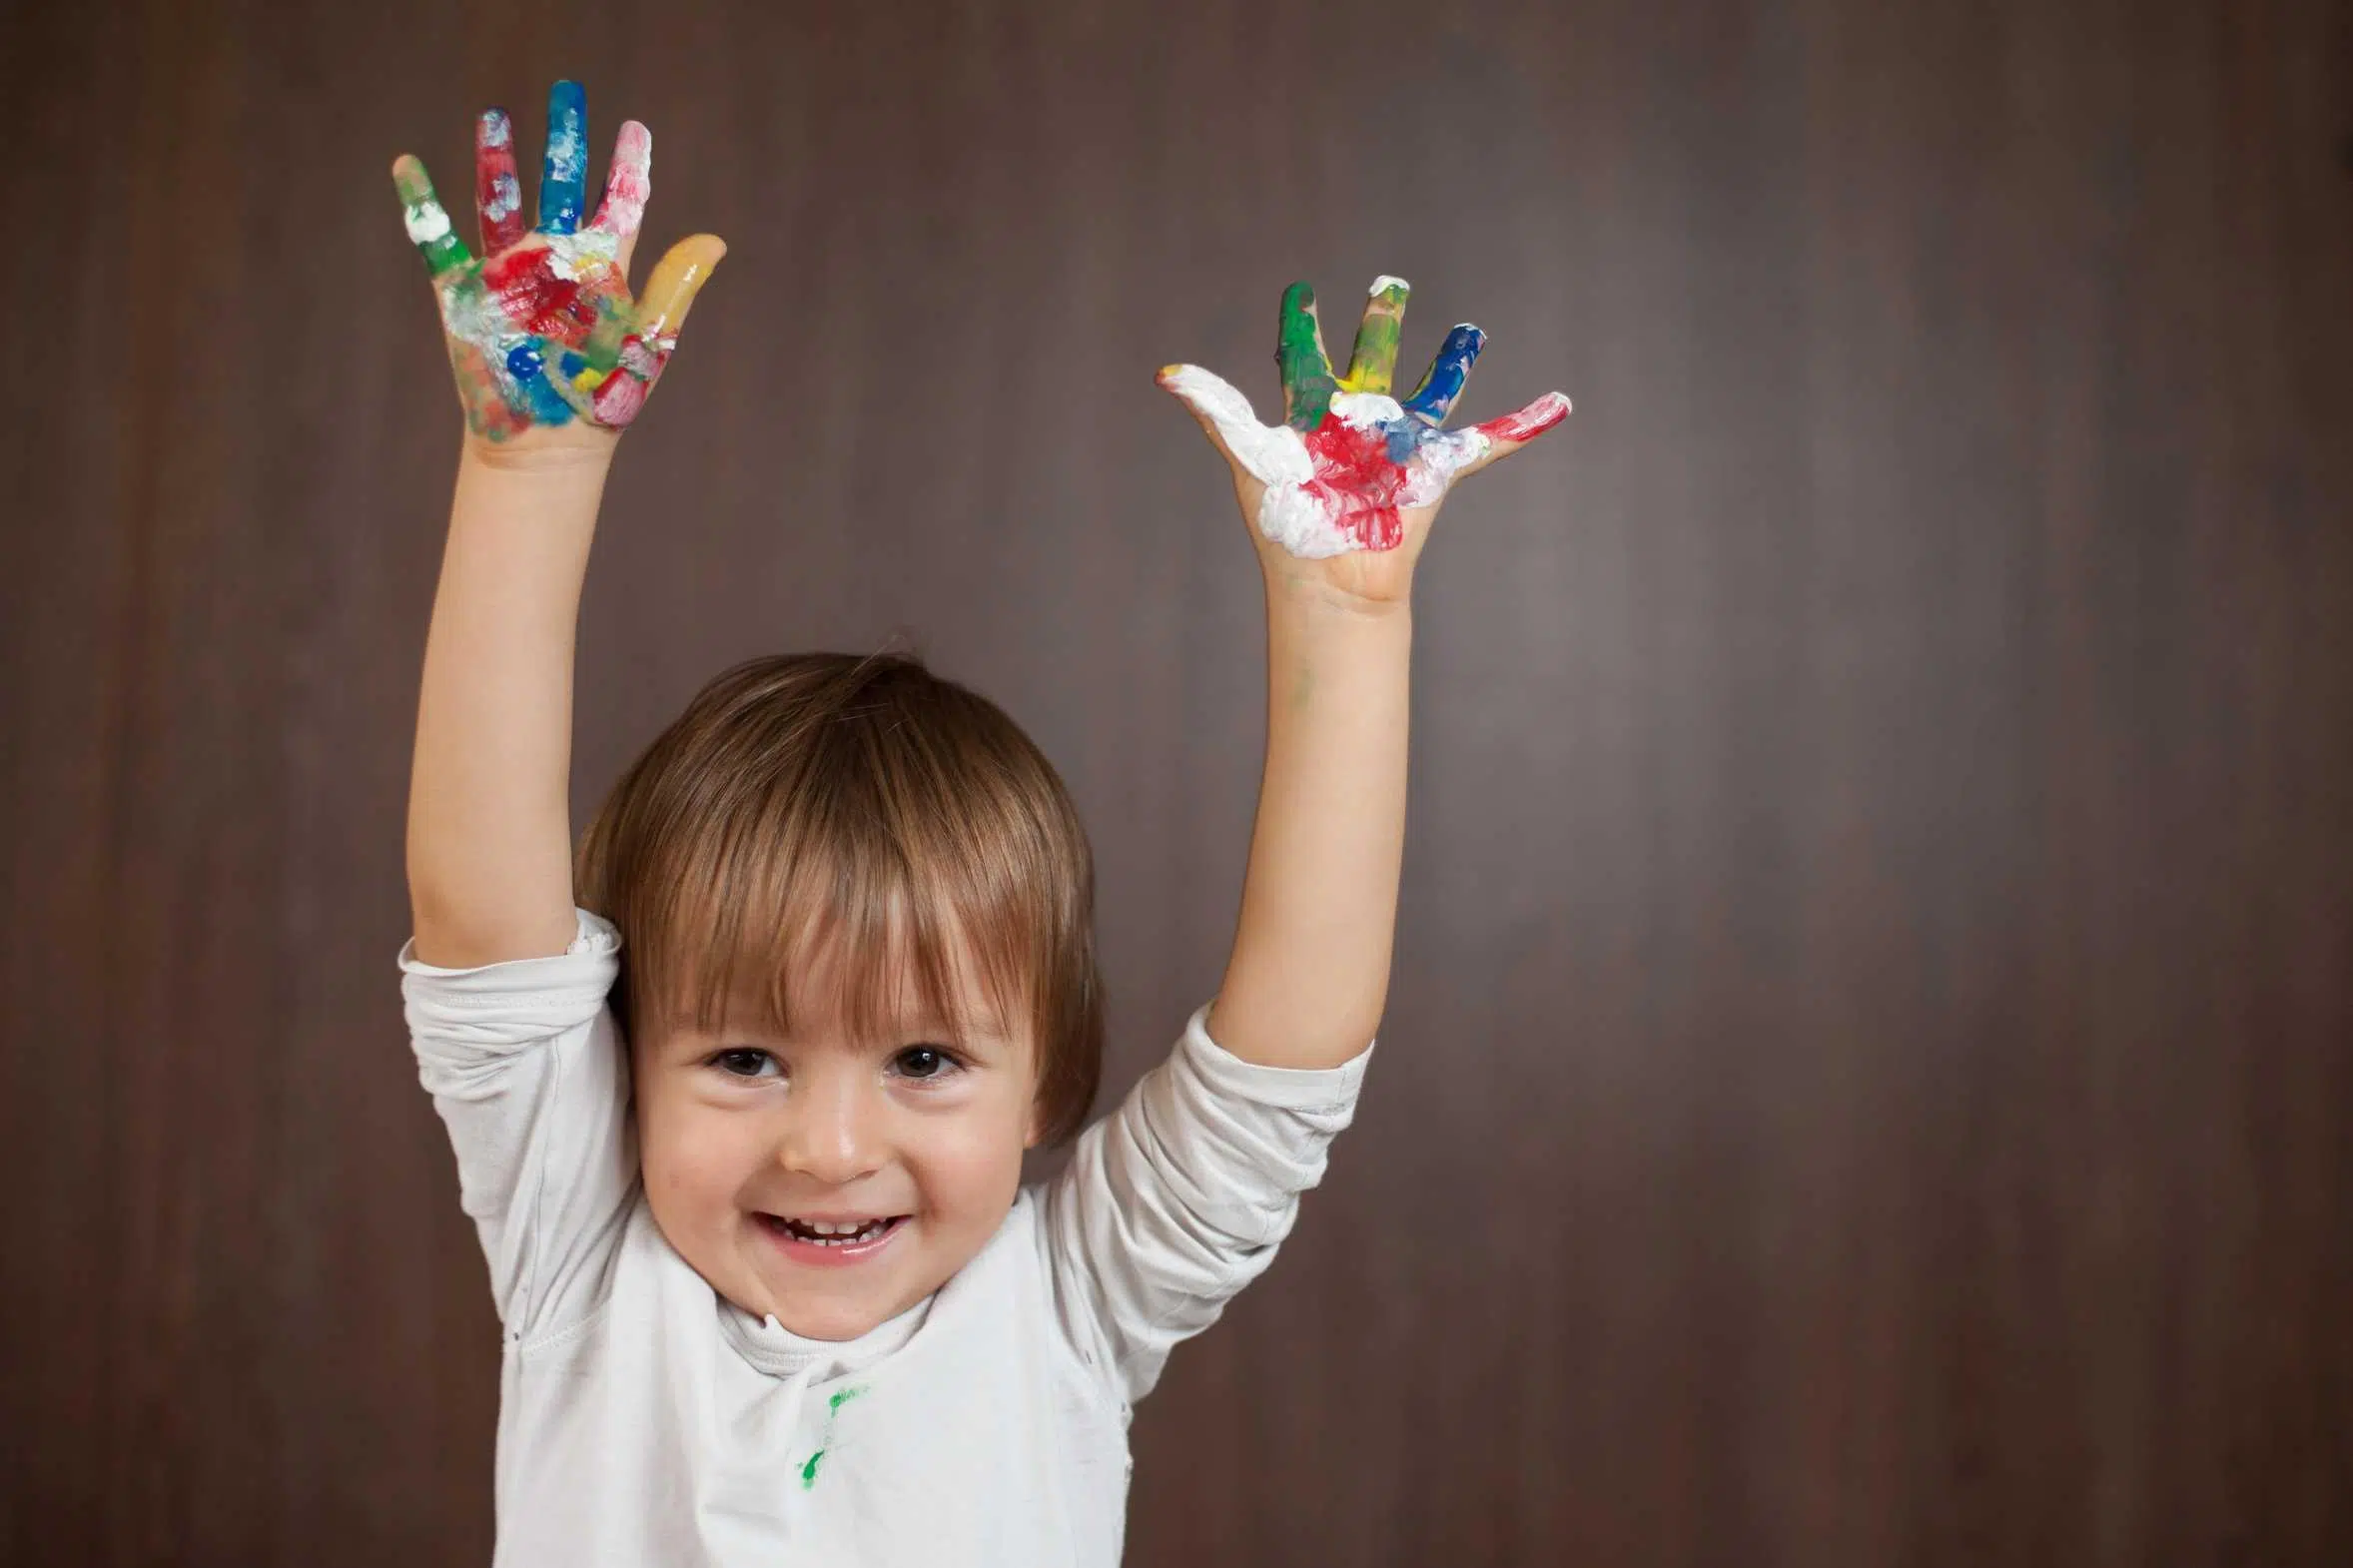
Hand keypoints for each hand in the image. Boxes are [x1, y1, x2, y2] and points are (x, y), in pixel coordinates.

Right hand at [391, 79, 724, 449]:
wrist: (548, 444)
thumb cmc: (604, 399)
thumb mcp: (648, 341)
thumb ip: (674, 285)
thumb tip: (717, 240)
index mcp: (601, 269)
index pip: (619, 203)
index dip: (627, 166)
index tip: (634, 128)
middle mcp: (555, 261)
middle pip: (559, 186)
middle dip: (564, 141)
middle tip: (568, 93)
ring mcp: (509, 274)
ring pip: (500, 201)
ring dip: (497, 159)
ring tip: (493, 114)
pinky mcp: (465, 294)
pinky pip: (436, 241)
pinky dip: (420, 204)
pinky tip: (407, 165)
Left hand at [1158, 277, 1569, 604]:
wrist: (1330, 578)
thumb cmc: (1285, 524)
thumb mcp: (1250, 457)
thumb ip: (1219, 410)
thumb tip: (1167, 373)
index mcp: (1308, 416)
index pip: (1302, 360)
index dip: (1300, 327)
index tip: (1299, 294)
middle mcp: (1354, 423)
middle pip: (1370, 358)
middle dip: (1379, 321)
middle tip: (1388, 284)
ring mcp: (1397, 443)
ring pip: (1431, 388)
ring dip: (1453, 359)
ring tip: (1471, 328)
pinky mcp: (1435, 467)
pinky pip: (1486, 441)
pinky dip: (1523, 424)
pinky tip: (1557, 404)